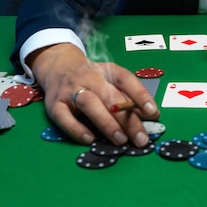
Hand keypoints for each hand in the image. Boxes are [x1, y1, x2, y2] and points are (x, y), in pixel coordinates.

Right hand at [27, 43, 159, 145]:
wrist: (58, 66)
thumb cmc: (91, 78)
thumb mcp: (109, 79)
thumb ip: (127, 96)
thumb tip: (151, 115)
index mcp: (106, 70)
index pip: (125, 79)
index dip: (140, 95)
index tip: (153, 112)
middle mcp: (89, 77)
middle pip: (110, 96)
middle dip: (127, 119)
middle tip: (141, 139)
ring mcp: (70, 90)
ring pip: (89, 103)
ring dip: (106, 122)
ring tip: (120, 140)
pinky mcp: (54, 104)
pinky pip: (64, 116)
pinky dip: (76, 129)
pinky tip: (89, 139)